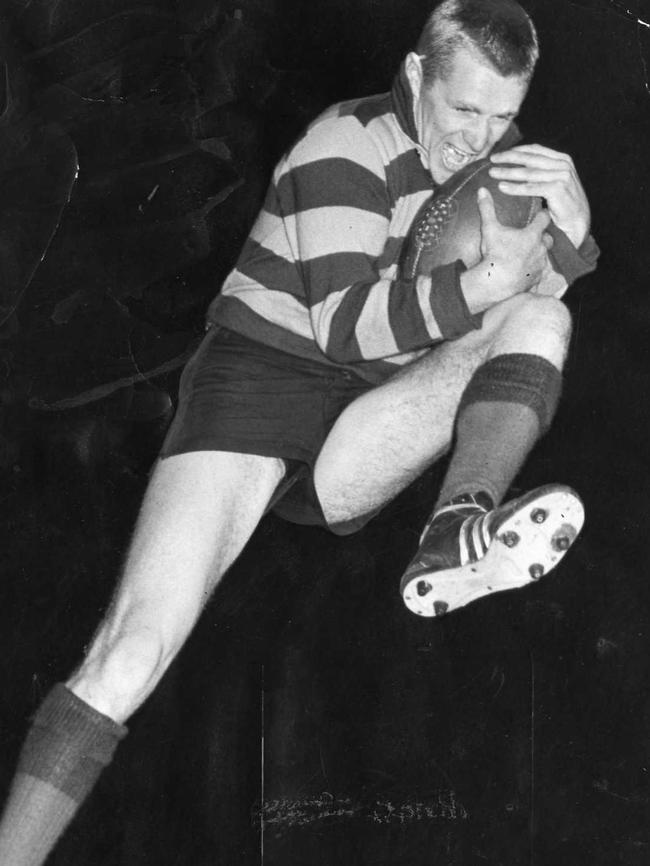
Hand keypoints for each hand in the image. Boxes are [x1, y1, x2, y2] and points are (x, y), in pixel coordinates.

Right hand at [461, 187, 552, 312]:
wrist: (495, 281)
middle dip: (543, 237)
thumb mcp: (489, 229)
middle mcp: (540, 249)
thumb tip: (482, 190)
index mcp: (532, 234)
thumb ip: (487, 209)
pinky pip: (537, 275)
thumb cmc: (494, 253)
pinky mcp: (535, 280)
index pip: (544, 219)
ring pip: (544, 257)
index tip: (540, 214)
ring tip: (528, 255)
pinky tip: (525, 274)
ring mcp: (539, 265)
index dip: (542, 215)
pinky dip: (533, 274)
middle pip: (549, 238)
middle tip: (534, 237)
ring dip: (538, 255)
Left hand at [489, 144, 589, 247]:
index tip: (500, 154)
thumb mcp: (554, 181)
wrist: (577, 222)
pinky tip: (502, 187)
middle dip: (509, 158)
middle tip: (492, 160)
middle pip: (530, 158)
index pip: (535, 149)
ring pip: (528, 172)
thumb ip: (541, 171)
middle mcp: (563, 164)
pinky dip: (515, 188)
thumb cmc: (562, 204)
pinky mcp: (558, 189)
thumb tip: (517, 165)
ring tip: (493, 173)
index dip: (516, 150)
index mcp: (562, 159)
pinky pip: (531, 188)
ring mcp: (561, 176)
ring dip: (508, 172)